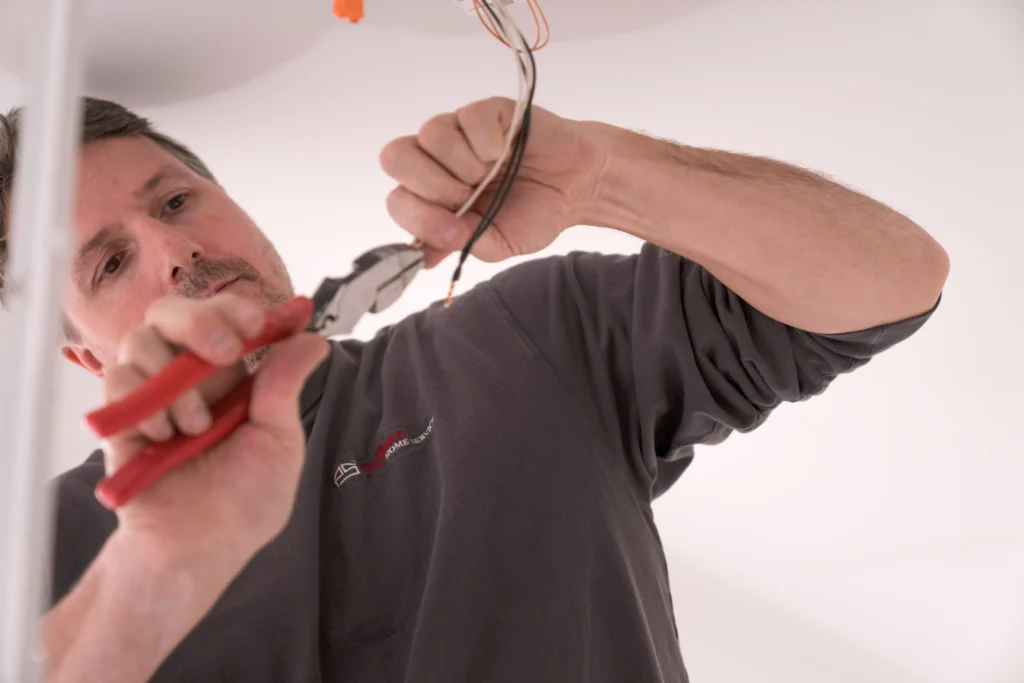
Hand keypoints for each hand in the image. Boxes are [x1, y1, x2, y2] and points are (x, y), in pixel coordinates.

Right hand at [100, 293, 327, 568]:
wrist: (201, 549)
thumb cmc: (244, 502)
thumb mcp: (280, 441)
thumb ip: (285, 385)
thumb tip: (313, 339)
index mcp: (230, 378)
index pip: (224, 318)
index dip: (236, 308)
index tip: (258, 321)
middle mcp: (187, 378)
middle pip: (171, 311)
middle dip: (199, 320)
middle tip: (226, 352)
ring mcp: (151, 395)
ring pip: (141, 340)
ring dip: (176, 381)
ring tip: (197, 428)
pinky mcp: (120, 419)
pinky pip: (117, 381)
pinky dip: (145, 404)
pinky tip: (165, 438)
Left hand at [379, 97, 605, 267]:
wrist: (577, 188)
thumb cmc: (533, 212)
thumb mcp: (496, 244)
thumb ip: (459, 246)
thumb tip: (420, 259)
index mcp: (433, 193)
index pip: (396, 198)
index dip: (417, 215)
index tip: (453, 230)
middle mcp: (437, 159)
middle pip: (394, 156)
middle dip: (431, 186)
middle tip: (467, 197)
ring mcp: (460, 131)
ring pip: (431, 134)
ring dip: (463, 164)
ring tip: (491, 174)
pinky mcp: (486, 111)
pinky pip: (469, 117)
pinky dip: (488, 142)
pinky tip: (505, 153)